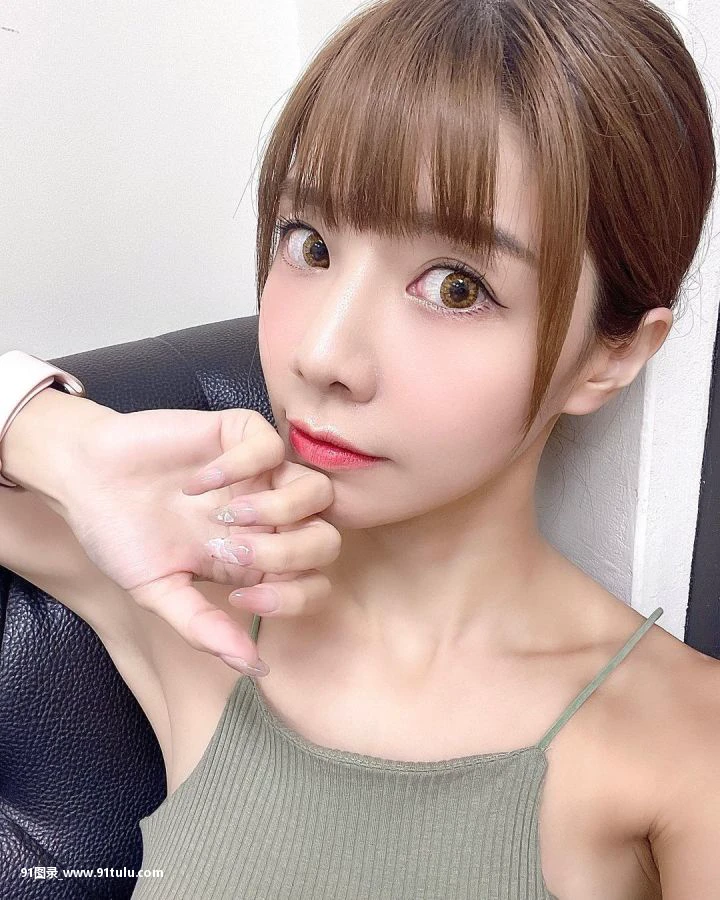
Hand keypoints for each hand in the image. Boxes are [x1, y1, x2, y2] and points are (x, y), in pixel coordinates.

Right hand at [54, 405, 338, 673]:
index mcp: (257, 560)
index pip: (313, 584)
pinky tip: (197, 482)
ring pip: (317, 491)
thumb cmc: (123, 535)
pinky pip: (273, 447)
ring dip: (277, 510)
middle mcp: (269, 518)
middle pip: (327, 540)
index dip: (291, 600)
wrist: (84, 477)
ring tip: (225, 515)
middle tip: (232, 552)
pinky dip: (240, 467)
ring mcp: (261, 474)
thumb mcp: (159, 591)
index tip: (239, 600)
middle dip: (288, 555)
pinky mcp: (241, 434)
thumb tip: (254, 668)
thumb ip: (204, 628)